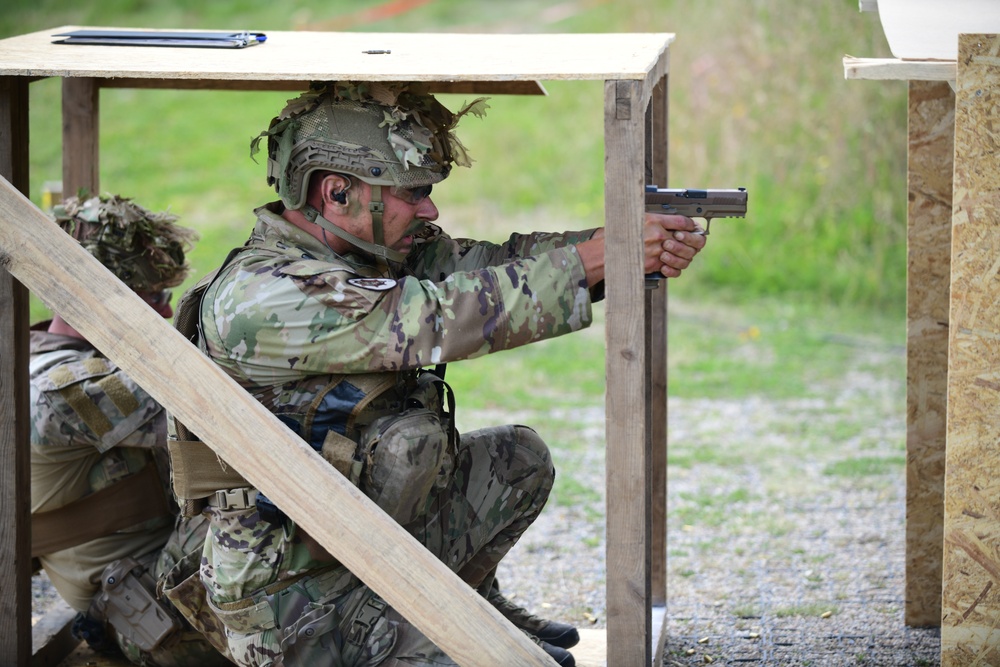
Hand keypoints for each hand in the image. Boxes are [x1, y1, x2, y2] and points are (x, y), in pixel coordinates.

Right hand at [579, 214, 706, 285]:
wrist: (606, 254)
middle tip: (689, 243)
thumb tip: (673, 223)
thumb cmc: (619, 235)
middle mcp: (657, 235)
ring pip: (683, 255)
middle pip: (686, 239)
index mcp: (654, 221)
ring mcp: (657, 251)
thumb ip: (655, 220)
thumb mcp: (637, 219)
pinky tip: (671, 265)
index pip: (682, 221)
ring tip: (680, 254)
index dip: (690, 225)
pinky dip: (675, 268)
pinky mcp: (654, 265)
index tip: (691, 228)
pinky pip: (673, 268)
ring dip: (684, 256)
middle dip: (691, 242)